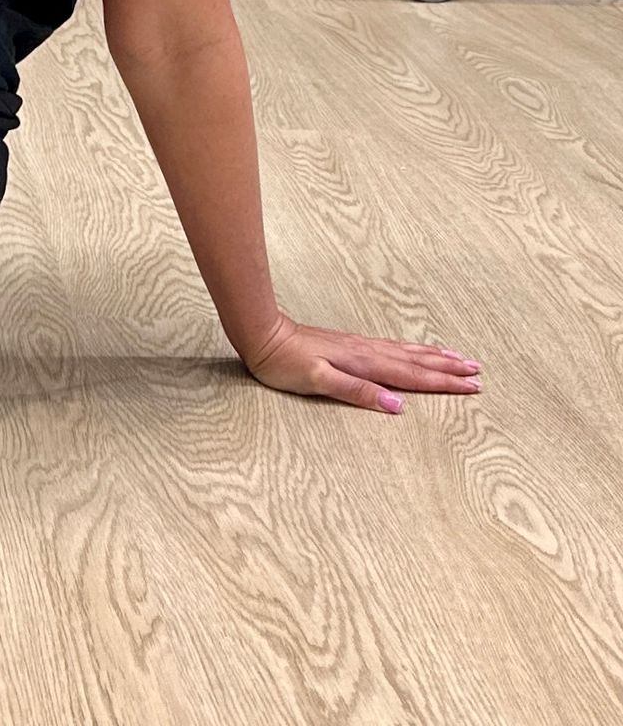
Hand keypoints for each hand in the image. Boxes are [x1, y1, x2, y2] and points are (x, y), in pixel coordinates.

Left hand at [237, 310, 481, 413]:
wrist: (264, 335)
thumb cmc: (286, 363)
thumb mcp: (319, 381)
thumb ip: (358, 392)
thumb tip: (398, 406)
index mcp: (365, 363)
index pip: (412, 376)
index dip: (443, 383)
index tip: (472, 386)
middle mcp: (368, 352)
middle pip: (417, 361)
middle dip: (448, 368)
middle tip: (478, 371)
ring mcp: (361, 346)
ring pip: (408, 351)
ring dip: (435, 356)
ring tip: (458, 357)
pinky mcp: (352, 345)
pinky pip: (393, 347)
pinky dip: (413, 350)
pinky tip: (415, 351)